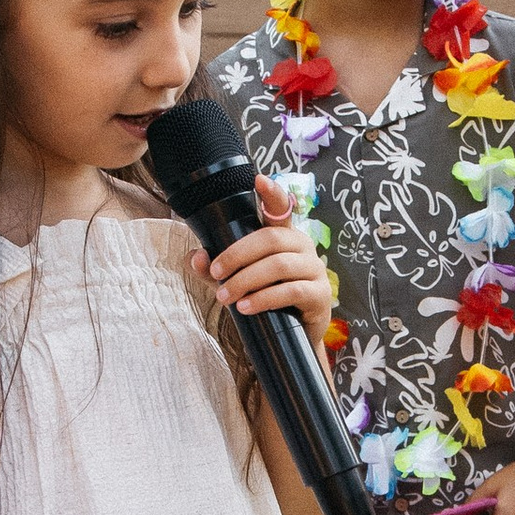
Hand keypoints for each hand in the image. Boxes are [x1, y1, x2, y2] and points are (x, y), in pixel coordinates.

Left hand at [210, 174, 332, 344]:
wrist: (294, 335)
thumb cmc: (266, 300)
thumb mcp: (235, 283)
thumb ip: (214, 271)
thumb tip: (195, 257)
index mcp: (283, 236)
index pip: (280, 208)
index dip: (271, 193)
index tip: (259, 179)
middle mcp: (302, 246)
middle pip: (270, 239)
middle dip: (237, 255)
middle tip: (216, 274)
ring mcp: (314, 269)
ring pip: (279, 265)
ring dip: (246, 280)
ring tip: (225, 297)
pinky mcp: (320, 294)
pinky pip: (292, 291)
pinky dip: (265, 299)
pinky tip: (246, 307)